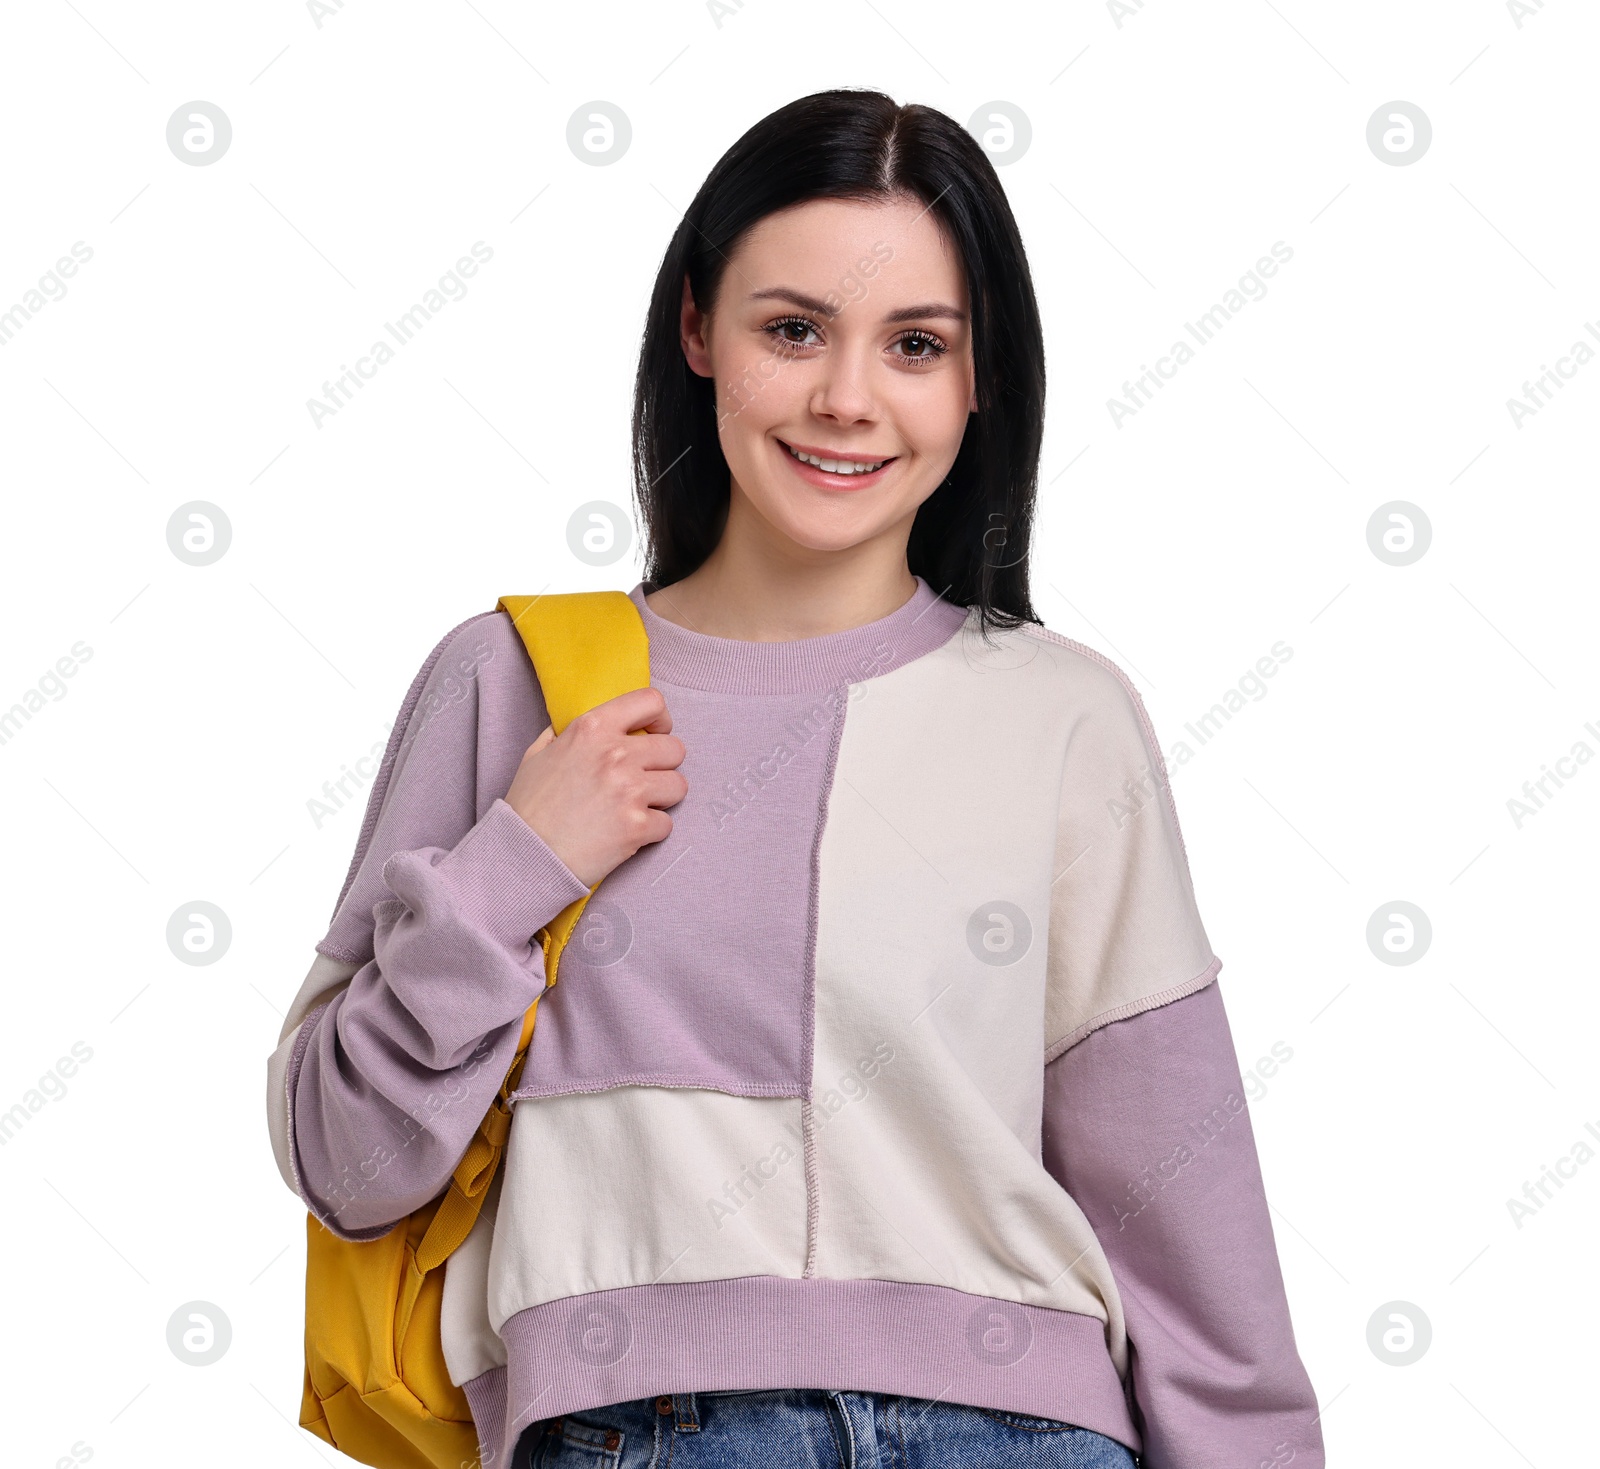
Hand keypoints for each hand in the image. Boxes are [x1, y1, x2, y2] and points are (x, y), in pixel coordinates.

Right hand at [502, 686, 686, 887]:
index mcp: (592, 729)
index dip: (660, 718)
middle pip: (674, 748)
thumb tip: (584, 725)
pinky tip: (626, 834)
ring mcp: (629, 791)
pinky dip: (651, 832)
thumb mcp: (538, 754)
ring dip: (662, 798)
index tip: (656, 733)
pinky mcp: (637, 826)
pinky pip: (667, 824)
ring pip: (678, 785)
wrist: (524, 855)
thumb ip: (565, 734)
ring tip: (635, 808)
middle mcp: (615, 754)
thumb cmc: (528, 806)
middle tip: (643, 781)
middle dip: (663, 766)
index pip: (650, 701)